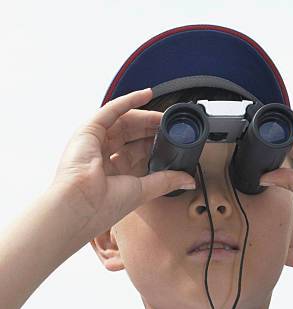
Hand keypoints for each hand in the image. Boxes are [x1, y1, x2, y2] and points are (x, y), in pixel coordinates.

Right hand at [50, 88, 195, 238]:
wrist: (80, 205)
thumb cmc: (102, 205)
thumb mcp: (142, 190)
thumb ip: (166, 181)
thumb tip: (188, 180)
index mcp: (113, 173)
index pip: (137, 152)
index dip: (154, 144)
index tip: (172, 141)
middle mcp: (103, 156)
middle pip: (131, 135)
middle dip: (152, 129)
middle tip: (171, 126)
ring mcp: (95, 142)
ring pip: (124, 121)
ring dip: (146, 116)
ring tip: (164, 116)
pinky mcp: (89, 130)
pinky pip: (112, 109)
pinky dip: (130, 101)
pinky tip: (146, 95)